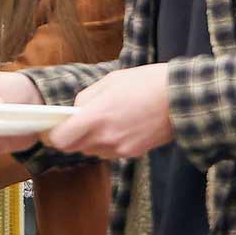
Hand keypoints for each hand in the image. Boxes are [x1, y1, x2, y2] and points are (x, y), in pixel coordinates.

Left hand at [45, 63, 174, 158]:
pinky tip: (120, 126)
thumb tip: (75, 112)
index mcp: (96, 117)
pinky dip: (107, 143)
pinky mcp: (133, 153)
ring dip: (90, 140)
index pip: (61, 140)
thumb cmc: (147, 83)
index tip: (52, 127)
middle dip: (70, 137)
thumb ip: (86, 99)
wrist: (183, 99)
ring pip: (91, 151)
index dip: (52, 135)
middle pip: (73, 148)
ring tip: (104, 121)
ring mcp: (120, 149)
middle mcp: (106, 138)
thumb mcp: (110, 81)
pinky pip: (109, 152)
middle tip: (76, 122)